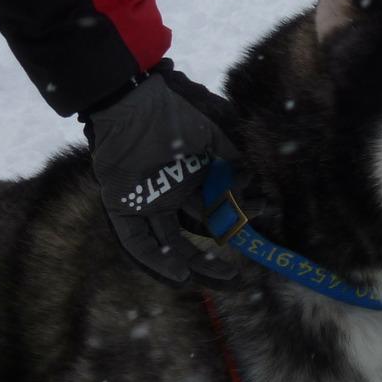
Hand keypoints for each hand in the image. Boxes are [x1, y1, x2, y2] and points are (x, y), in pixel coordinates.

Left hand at [84, 68, 246, 286]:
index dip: (236, 221)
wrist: (135, 102)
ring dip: (191, 265)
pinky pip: (135, 242)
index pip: (214, 215)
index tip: (260, 220)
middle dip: (213, 262)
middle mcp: (168, 199)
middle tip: (236, 278)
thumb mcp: (210, 137)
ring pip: (167, 245)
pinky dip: (154, 260)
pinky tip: (180, 275)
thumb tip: (251, 180)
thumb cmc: (172, 114)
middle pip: (192, 240)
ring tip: (218, 279)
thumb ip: (230, 159)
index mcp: (188, 184)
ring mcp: (145, 205)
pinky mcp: (121, 207)